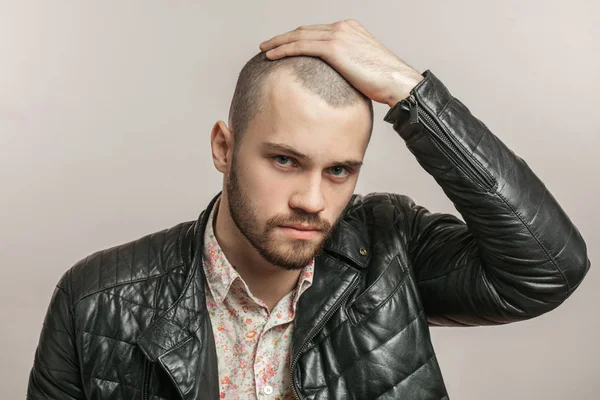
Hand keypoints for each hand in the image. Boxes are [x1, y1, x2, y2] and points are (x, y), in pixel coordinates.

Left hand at [259, 19, 423, 106]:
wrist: (397, 83)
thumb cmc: (385, 83)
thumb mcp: (363, 69)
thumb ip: (347, 67)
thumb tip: (335, 81)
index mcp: (350, 30)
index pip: (316, 32)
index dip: (298, 38)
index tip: (285, 45)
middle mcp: (343, 28)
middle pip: (305, 30)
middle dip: (284, 37)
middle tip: (268, 45)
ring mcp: (338, 35)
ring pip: (299, 36)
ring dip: (279, 42)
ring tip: (264, 50)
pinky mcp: (334, 48)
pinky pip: (301, 46)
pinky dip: (284, 49)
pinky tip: (272, 56)